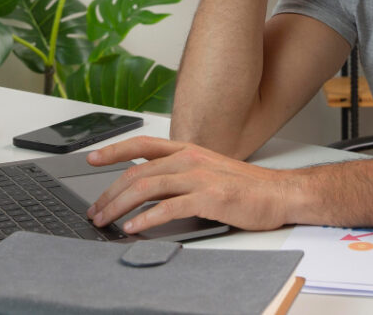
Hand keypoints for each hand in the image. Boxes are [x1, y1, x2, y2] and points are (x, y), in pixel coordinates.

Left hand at [85, 136, 292, 233]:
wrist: (280, 193)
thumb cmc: (246, 186)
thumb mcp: (208, 170)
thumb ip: (180, 174)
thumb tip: (150, 189)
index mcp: (188, 150)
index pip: (143, 145)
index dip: (114, 150)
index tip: (92, 158)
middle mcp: (190, 159)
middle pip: (138, 171)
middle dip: (110, 192)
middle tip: (95, 210)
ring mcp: (199, 177)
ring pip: (147, 187)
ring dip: (120, 206)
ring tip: (106, 221)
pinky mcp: (209, 198)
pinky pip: (169, 208)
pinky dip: (146, 218)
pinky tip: (134, 227)